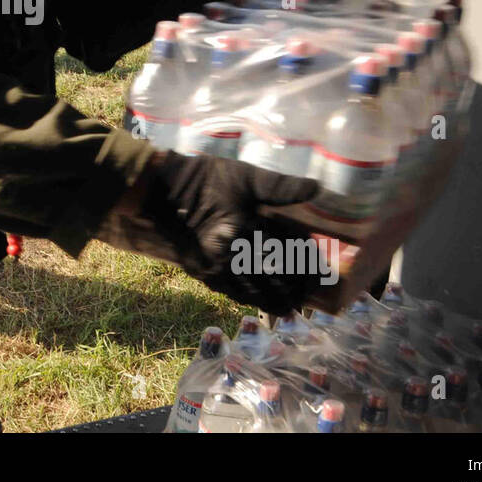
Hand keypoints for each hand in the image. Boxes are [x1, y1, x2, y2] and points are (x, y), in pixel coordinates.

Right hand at [102, 152, 343, 315]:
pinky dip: (249, 299)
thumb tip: (317, 188)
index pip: (283, 254)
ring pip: (251, 293)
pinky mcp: (202, 272)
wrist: (161, 191)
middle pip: (270, 280)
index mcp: (243, 231)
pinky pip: (230, 293)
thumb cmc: (205, 179)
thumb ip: (280, 185)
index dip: (304, 263)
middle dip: (293, 288)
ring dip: (273, 300)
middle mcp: (229, 256)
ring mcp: (213, 268)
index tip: (320, 267)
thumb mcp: (244, 175)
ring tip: (292, 306)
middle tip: (311, 291)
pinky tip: (259, 302)